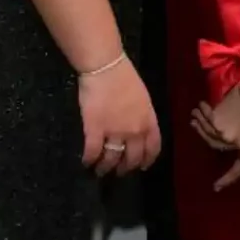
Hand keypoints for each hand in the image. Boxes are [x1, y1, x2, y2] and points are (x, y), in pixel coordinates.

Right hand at [79, 58, 160, 175]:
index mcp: (149, 121)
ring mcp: (115, 132)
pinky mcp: (95, 130)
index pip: (153, 148)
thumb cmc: (125, 78)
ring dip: (106, 168)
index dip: (147, 160)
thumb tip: (138, 128)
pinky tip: (86, 162)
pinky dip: (89, 160)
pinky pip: (93, 152)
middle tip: (119, 172)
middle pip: (132, 158)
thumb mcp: (143, 98)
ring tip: (100, 172)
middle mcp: (135, 131)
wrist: (106, 68)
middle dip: (126, 168)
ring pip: (112, 159)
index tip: (142, 167)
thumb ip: (143, 116)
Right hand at [193, 65, 239, 190]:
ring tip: (198, 113)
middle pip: (220, 147)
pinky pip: (205, 124)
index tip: (216, 187)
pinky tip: (199, 107)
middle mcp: (238, 142)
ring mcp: (226, 133)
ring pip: (210, 136)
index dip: (229, 178)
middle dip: (213, 136)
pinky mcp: (216, 122)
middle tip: (204, 123)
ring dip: (202, 125)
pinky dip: (201, 116)